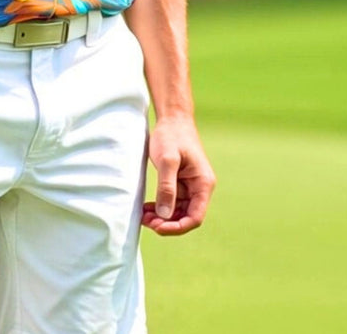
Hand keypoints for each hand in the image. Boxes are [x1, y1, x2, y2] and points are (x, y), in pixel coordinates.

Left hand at [142, 115, 214, 235]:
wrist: (172, 118)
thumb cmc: (171, 135)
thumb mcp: (167, 160)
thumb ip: (167, 187)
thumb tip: (164, 215)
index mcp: (203, 184)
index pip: (195, 217)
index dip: (177, 227)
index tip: (158, 227)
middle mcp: (200, 188)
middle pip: (186, 217)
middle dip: (167, 223)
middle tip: (146, 221)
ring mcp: (190, 186)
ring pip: (178, 211)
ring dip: (162, 217)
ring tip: (143, 217)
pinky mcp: (180, 183)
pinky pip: (172, 202)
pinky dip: (160, 207)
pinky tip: (146, 209)